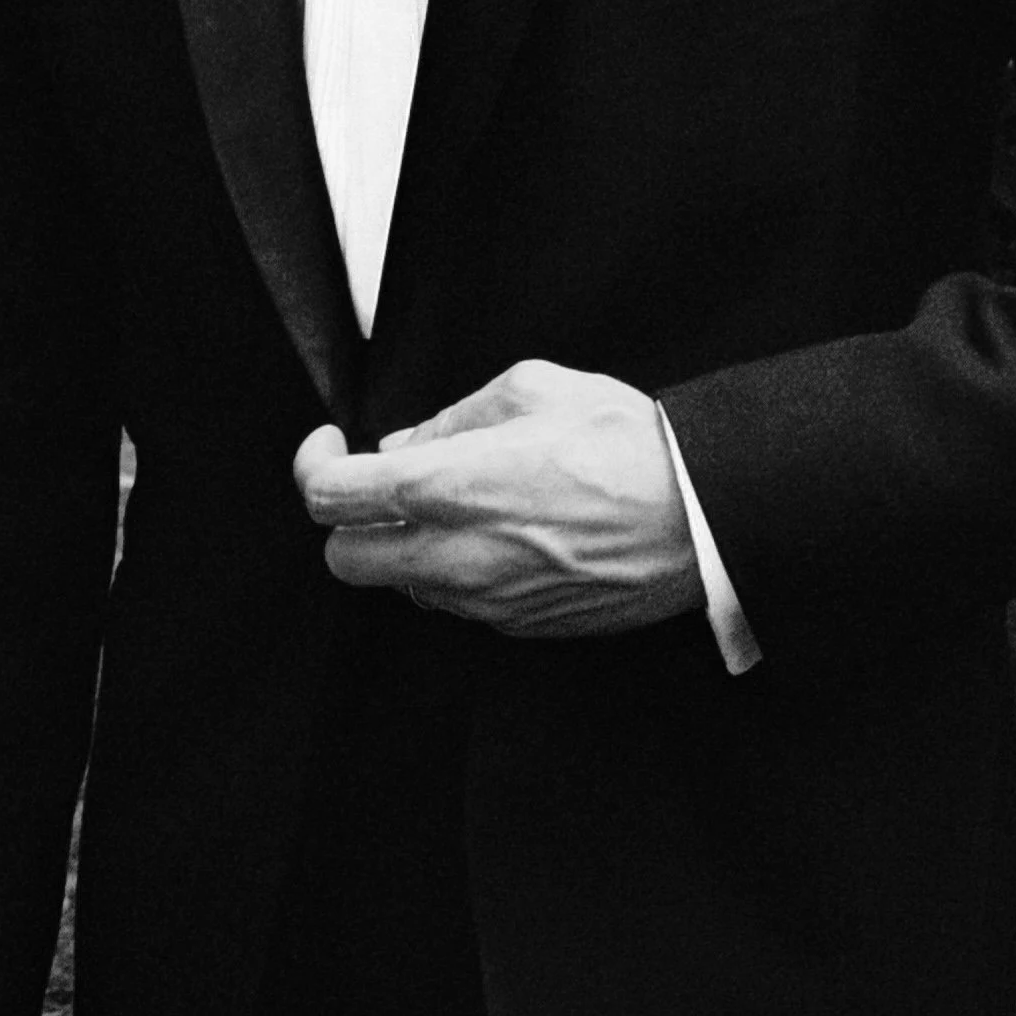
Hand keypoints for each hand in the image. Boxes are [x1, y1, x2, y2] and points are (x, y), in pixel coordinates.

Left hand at [293, 359, 703, 638]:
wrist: (702, 516)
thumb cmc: (625, 442)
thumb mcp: (533, 388)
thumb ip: (454, 417)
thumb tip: (407, 445)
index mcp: (448, 487)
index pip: (331, 498)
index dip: (313, 466)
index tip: (329, 446)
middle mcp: (456, 557)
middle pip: (344, 560)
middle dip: (347, 521)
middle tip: (381, 484)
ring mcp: (487, 602)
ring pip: (402, 587)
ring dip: (405, 547)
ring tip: (456, 504)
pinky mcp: (520, 627)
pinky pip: (459, 603)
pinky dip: (457, 571)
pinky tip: (502, 533)